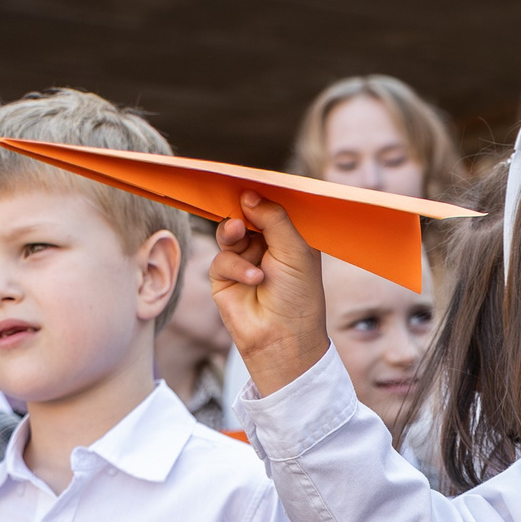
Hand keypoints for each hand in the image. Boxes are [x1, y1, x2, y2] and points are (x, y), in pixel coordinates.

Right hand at [209, 193, 330, 397]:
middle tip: (242, 205)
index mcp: (289, 237)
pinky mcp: (224, 278)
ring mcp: (244, 260)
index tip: (251, 182)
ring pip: (229, 232)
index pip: (273, 208)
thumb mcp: (296, 251)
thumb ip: (274, 219)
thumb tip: (249, 194)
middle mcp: (266, 246)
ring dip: (234, 232)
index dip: (263, 196)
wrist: (283, 339)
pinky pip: (222, 258)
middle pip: (246, 215)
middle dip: (243, 210)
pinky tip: (254, 279)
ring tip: (240, 234)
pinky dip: (236, 266)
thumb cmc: (299, 297)